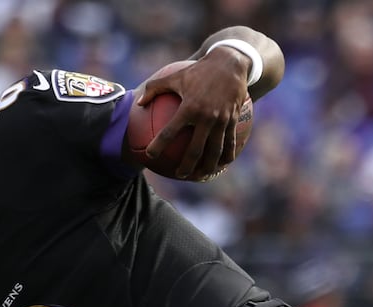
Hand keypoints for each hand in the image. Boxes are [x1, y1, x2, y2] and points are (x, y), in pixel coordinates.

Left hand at [138, 50, 250, 179]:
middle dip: (187, 165)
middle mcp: (205, 117)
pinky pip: (230, 143)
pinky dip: (226, 157)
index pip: (170, 131)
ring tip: (201, 176)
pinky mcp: (232, 121)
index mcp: (189, 107)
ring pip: (214, 151)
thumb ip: (155, 88)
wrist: (230, 64)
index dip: (158, 144)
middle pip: (195, 149)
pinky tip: (222, 165)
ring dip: (208, 166)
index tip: (149, 155)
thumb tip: (139, 103)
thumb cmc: (198, 70)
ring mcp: (221, 121)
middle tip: (180, 175)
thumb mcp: (175, 76)